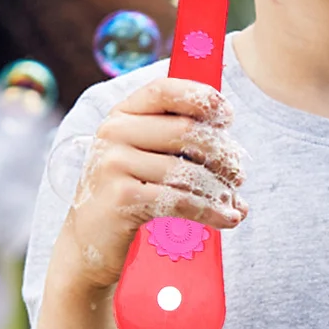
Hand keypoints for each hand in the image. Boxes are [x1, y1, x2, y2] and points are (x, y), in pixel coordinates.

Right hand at [51, 76, 247, 293]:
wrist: (91, 238)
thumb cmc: (128, 192)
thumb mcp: (144, 156)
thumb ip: (177, 141)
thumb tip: (233, 151)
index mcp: (122, 114)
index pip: (165, 90)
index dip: (202, 98)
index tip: (228, 117)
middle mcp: (114, 132)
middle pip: (185, 131)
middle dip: (221, 153)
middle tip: (237, 174)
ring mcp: (114, 163)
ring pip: (186, 170)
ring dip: (219, 188)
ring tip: (233, 201)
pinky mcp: (122, 196)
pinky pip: (180, 200)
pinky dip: (210, 211)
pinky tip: (227, 218)